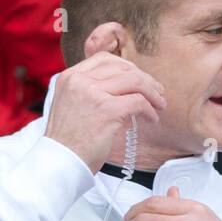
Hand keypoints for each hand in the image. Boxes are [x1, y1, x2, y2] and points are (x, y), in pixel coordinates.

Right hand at [44, 52, 165, 171]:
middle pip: (123, 67)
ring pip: (135, 81)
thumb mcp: (71, 106)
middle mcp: (80, 80)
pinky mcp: (107, 110)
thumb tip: (124, 88)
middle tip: (157, 92)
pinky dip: (150, 110)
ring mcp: (93, 93)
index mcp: (69, 77)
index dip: (126, 67)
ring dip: (152, 93)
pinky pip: (138, 102)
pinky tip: (152, 119)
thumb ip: (89, 92)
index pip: (104, 58)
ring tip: (160, 105)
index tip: (139, 79)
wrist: (61, 162)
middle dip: (144, 79)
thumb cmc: (69, 142)